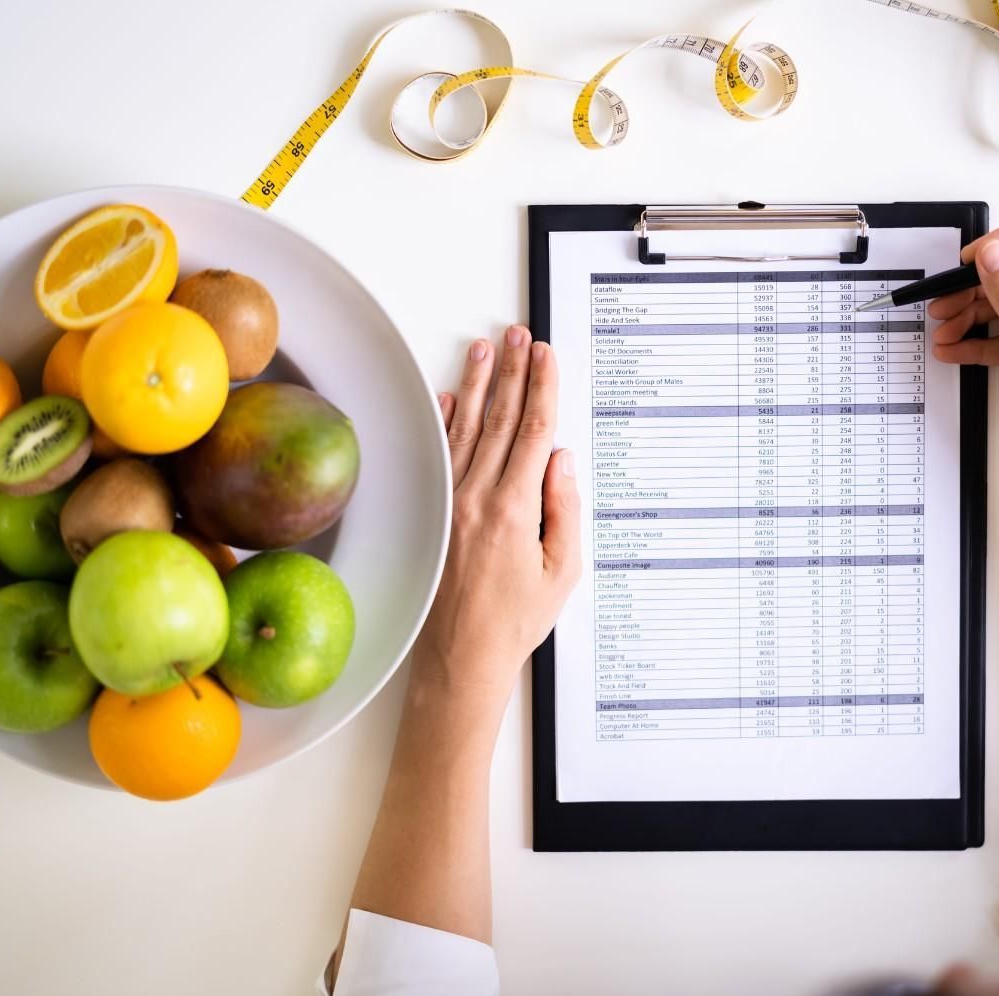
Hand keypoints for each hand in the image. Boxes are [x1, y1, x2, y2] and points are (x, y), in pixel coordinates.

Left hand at [410, 325, 579, 703]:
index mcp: (515, 509)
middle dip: (512, 372)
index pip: (533, 431)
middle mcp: (477, 498)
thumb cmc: (513, 622)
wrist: (461, 656)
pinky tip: (449, 398)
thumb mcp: (562, 571)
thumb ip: (565, 509)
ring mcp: (450, 503)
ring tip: (484, 350)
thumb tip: (561, 460)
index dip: (542, 387)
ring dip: (478, 385)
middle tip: (517, 335)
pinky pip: (440, 456)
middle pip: (500, 419)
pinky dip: (445, 423)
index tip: (545, 355)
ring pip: (466, 430)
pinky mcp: (434, 513)